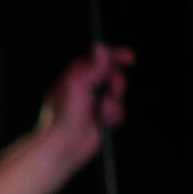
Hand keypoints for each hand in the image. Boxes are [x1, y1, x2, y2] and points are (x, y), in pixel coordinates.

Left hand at [38, 43, 132, 169]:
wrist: (64, 146)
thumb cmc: (64, 115)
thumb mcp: (77, 84)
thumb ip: (92, 66)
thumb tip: (100, 47)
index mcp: (74, 78)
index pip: (97, 60)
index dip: (113, 56)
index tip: (128, 57)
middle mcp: (84, 90)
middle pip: (111, 75)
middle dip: (116, 82)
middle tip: (112, 88)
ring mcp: (93, 105)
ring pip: (117, 94)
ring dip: (114, 101)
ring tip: (102, 110)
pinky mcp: (102, 119)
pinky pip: (118, 112)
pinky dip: (113, 115)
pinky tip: (102, 121)